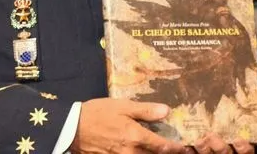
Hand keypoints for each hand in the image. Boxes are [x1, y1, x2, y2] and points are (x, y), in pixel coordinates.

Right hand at [70, 98, 187, 153]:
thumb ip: (145, 110)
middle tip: (175, 150)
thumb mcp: (122, 106)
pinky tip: (137, 150)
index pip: (162, 146)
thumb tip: (166, 111)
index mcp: (135, 137)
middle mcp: (130, 152)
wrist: (71, 127)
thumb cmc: (98, 113)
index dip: (175, 148)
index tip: (184, 148)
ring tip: (157, 149)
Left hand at [185, 89, 256, 153]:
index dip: (244, 148)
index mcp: (239, 143)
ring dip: (204, 149)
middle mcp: (226, 150)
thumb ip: (254, 101)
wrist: (205, 115)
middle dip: (220, 147)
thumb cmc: (227, 114)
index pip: (246, 151)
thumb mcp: (241, 108)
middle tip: (211, 135)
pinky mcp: (197, 153)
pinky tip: (184, 144)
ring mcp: (211, 153)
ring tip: (198, 139)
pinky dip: (188, 150)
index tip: (238, 139)